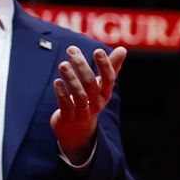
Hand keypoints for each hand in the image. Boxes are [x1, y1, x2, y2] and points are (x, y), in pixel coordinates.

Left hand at [50, 45, 126, 164]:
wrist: (78, 130)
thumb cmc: (90, 100)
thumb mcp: (101, 86)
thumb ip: (112, 67)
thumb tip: (123, 49)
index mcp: (105, 93)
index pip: (109, 79)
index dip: (105, 65)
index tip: (98, 50)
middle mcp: (96, 103)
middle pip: (91, 84)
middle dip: (81, 66)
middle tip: (71, 50)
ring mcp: (83, 112)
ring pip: (79, 96)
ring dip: (71, 79)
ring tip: (63, 64)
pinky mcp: (69, 118)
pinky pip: (67, 106)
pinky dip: (62, 94)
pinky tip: (57, 82)